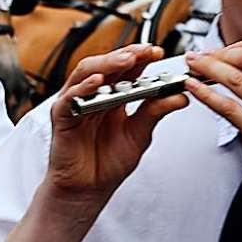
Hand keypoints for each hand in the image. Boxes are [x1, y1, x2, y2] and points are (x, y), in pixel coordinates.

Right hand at [47, 44, 187, 208]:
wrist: (88, 189)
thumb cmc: (107, 162)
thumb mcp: (139, 134)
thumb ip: (155, 113)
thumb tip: (179, 96)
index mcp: (112, 96)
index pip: (126, 69)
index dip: (140, 58)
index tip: (158, 52)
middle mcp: (93, 94)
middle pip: (107, 64)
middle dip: (126, 55)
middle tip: (145, 51)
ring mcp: (76, 102)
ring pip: (86, 73)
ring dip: (107, 64)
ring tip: (126, 60)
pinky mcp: (62, 116)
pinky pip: (70, 97)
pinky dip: (83, 88)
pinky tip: (97, 82)